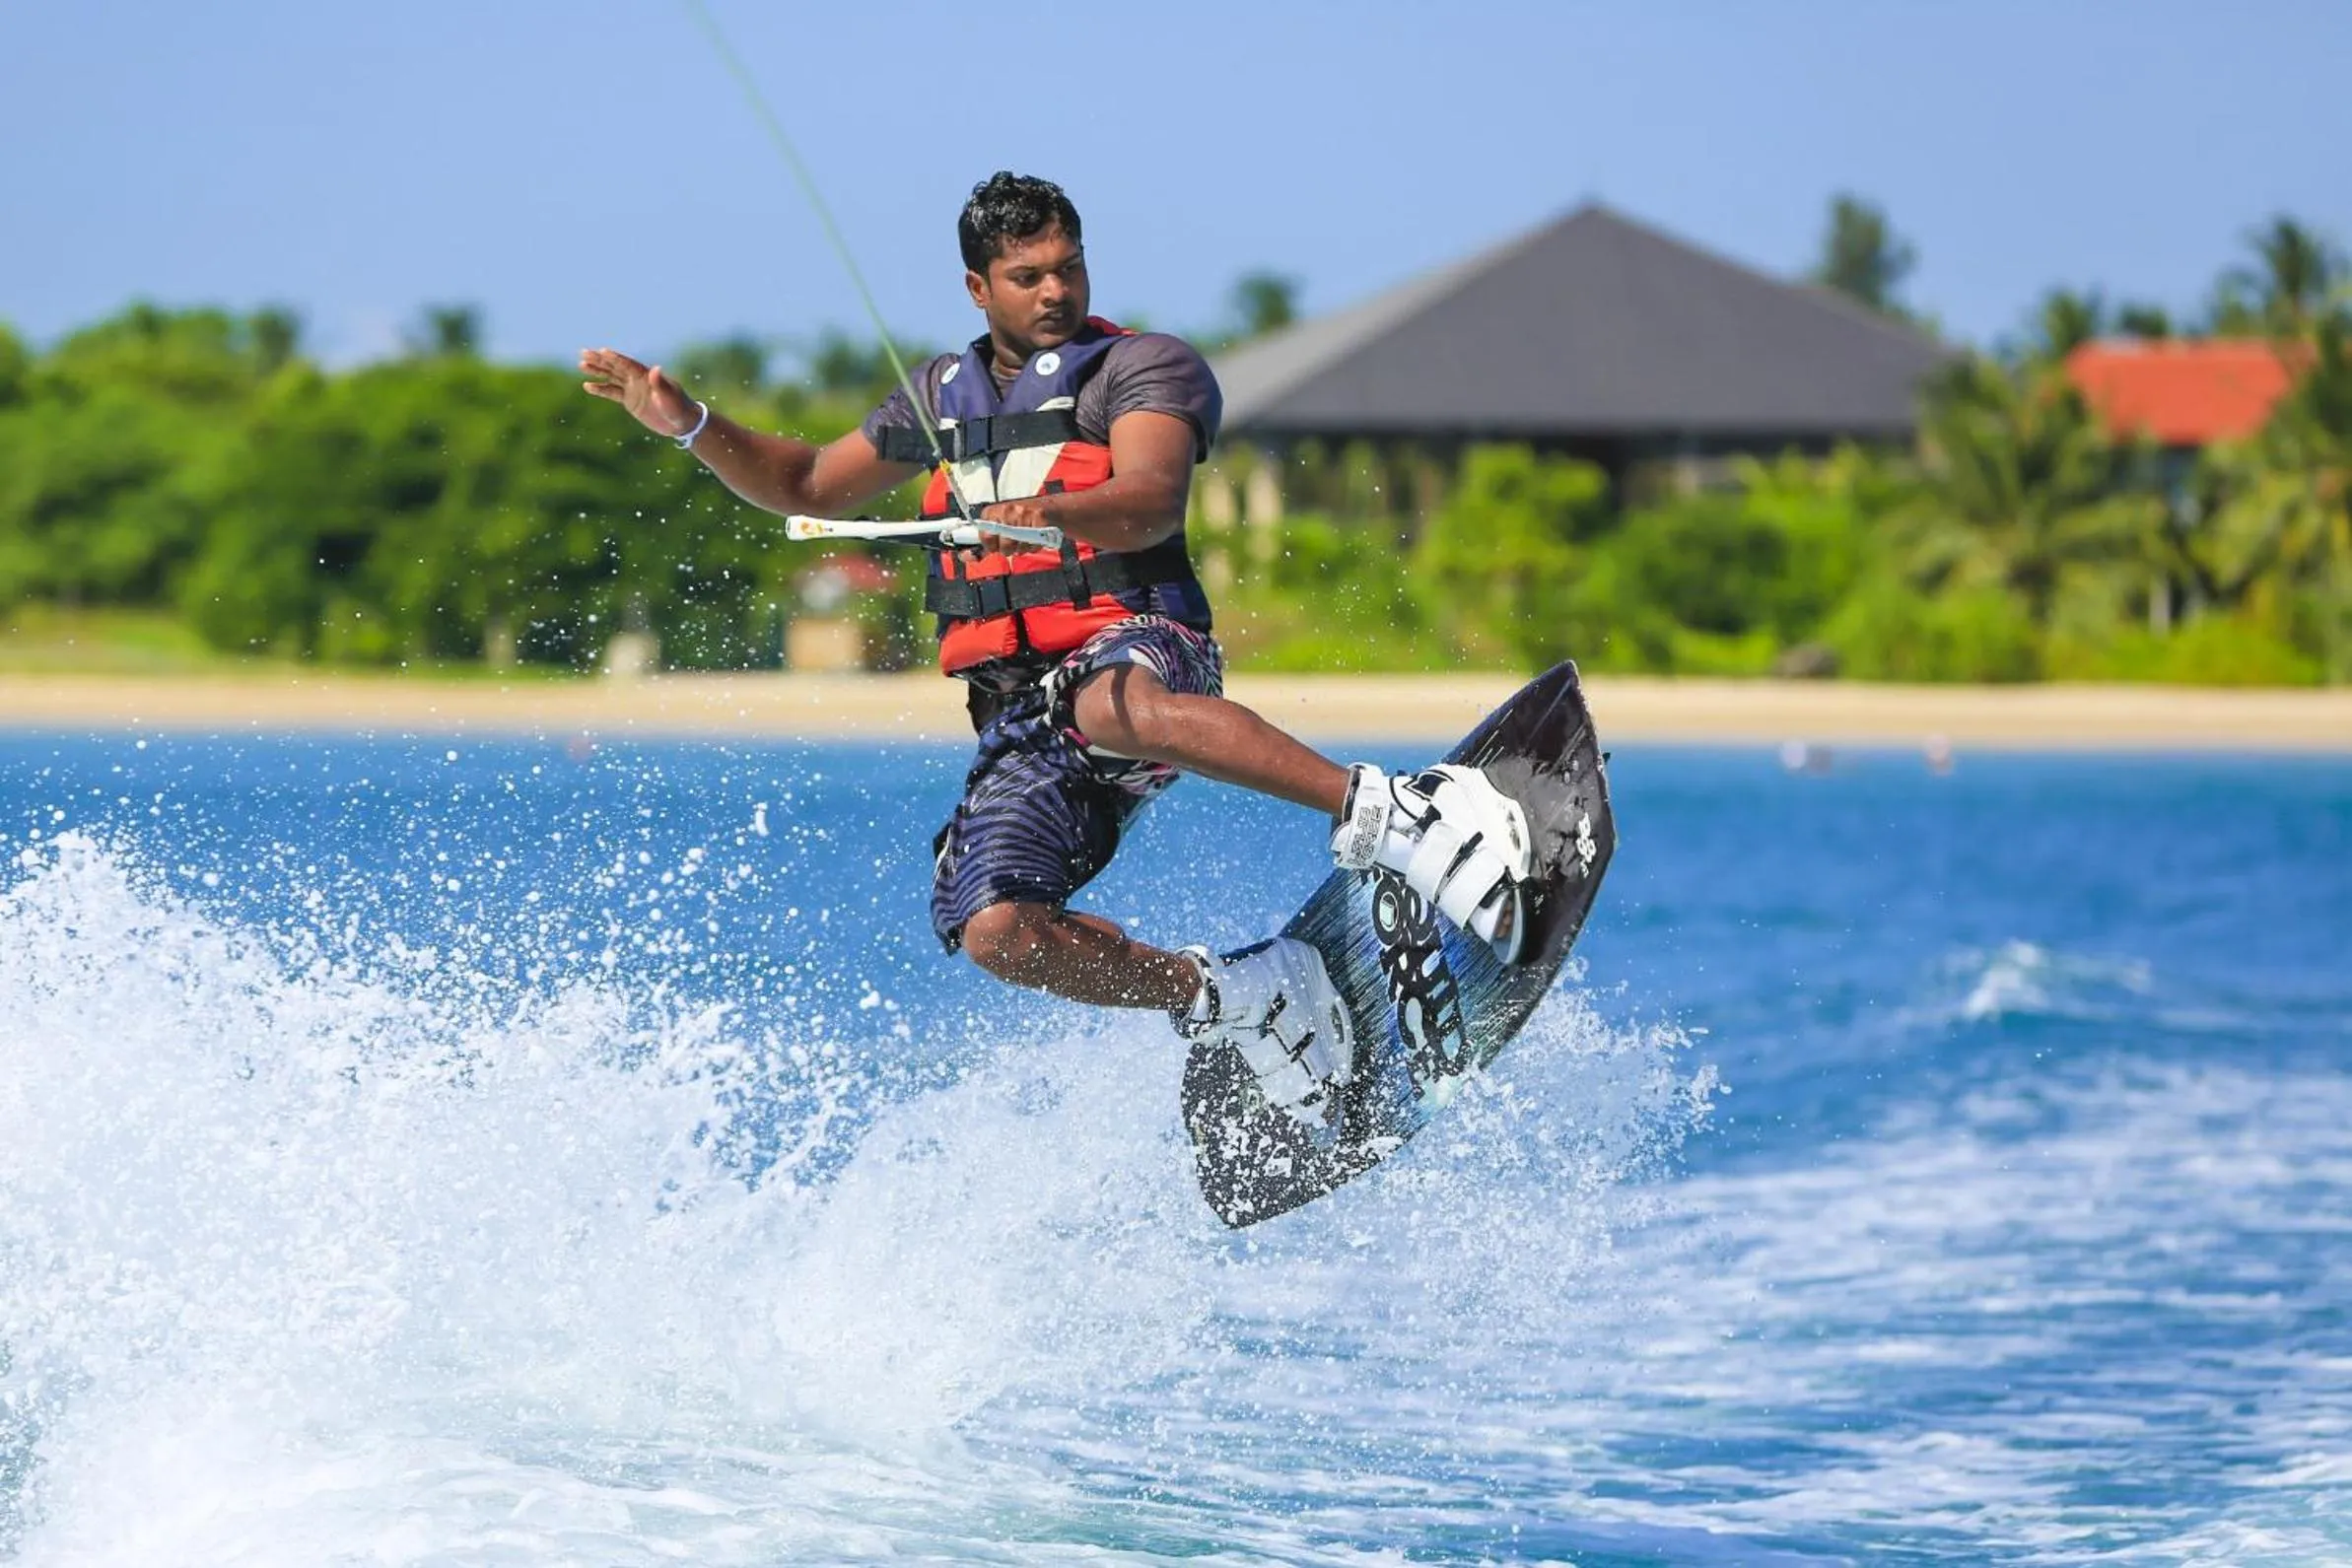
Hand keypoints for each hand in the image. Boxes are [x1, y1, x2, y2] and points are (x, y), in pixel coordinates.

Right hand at [578, 347, 701, 438]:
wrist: (681, 422)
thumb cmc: (679, 408)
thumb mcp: (670, 397)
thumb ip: (660, 384)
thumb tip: (655, 369)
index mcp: (646, 375)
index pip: (627, 364)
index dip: (615, 358)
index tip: (602, 351)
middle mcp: (637, 379)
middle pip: (615, 367)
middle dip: (600, 360)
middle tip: (583, 352)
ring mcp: (633, 389)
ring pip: (611, 377)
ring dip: (597, 371)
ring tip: (581, 364)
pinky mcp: (630, 401)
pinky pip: (612, 393)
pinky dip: (600, 389)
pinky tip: (587, 386)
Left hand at [968, 497, 1055, 556]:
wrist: (1050, 509)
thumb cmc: (1020, 521)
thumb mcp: (999, 529)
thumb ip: (982, 545)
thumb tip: (964, 556)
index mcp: (992, 512)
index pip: (984, 536)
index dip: (991, 546)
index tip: (995, 545)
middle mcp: (1005, 509)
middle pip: (1003, 546)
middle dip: (1007, 549)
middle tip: (1012, 542)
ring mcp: (1022, 513)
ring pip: (1019, 547)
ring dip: (1023, 548)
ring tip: (1025, 538)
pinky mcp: (1038, 517)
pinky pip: (1034, 544)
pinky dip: (1035, 546)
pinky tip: (1036, 537)